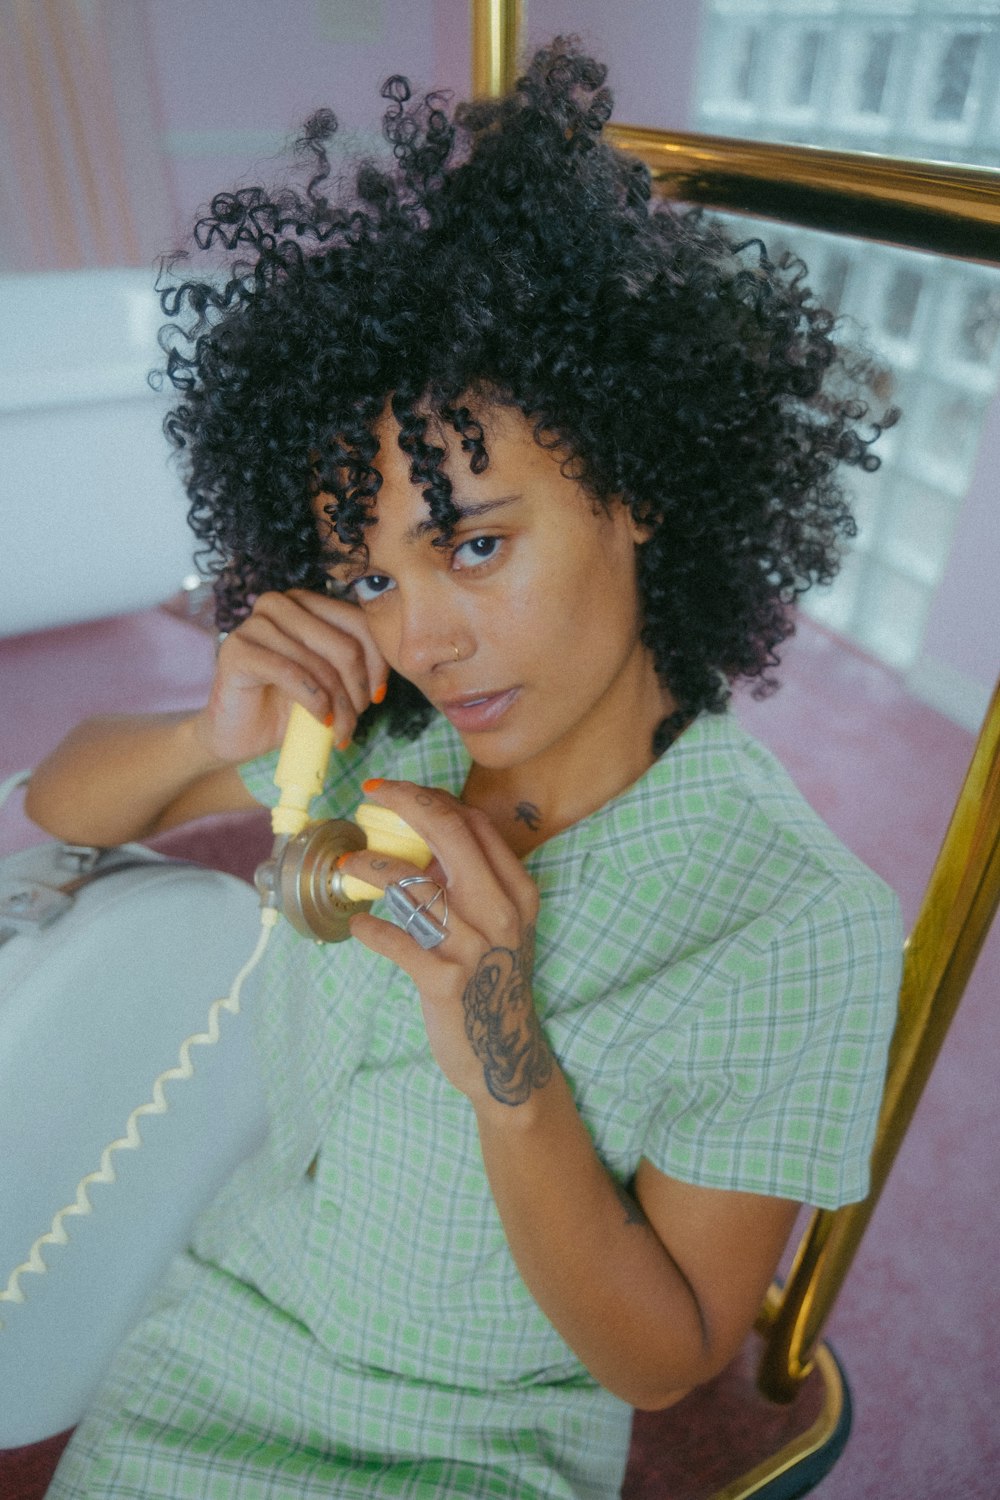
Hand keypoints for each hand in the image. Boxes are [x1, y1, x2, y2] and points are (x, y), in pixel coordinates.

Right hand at [191, 589, 387, 764]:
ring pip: (320, 663)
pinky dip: (314, 701)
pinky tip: (320, 719)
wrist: (238, 735)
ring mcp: (254, 624)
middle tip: (355, 720)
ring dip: (338, 704)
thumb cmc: (287, 707)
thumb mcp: (330, 681)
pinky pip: (292, 673)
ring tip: (339, 730)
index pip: (360, 622)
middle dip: (358, 689)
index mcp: (305, 602)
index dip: (377, 663)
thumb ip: (354, 661)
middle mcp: (279, 604)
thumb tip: (392, 663)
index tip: (378, 696)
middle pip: (344, 644)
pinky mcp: (236, 650)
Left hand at [342, 780, 551, 1110]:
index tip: (396, 790)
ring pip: (414, 884)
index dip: (431, 798)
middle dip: (406, 804)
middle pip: (451, 834)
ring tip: (349, 865)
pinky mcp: (444, 980)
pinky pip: (395, 939)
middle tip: (371, 793)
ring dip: (372, 866)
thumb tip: (424, 831)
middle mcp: (500, 912)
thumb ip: (469, 880)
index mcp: (517, 892)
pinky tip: (359, 926)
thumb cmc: (491, 978)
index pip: (475, 824)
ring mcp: (474, 946)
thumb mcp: (496, 924)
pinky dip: (370, 929)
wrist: (504, 1055)